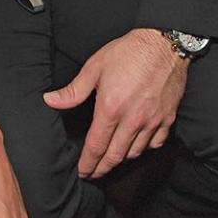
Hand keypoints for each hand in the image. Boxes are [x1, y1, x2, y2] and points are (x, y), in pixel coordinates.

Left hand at [44, 28, 187, 179]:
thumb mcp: (95, 67)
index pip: (96, 146)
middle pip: (115, 156)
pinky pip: (156, 143)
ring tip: (111, 159)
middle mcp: (132, 119)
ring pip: (135, 152)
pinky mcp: (168, 118)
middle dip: (102, 169)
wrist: (165, 43)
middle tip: (94, 174)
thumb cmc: (128, 52)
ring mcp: (152, 121)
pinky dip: (144, 148)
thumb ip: (73, 90)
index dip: (87, 164)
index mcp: (111, 108)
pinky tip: (136, 145)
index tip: (82, 172)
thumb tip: (50, 101)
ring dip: (121, 159)